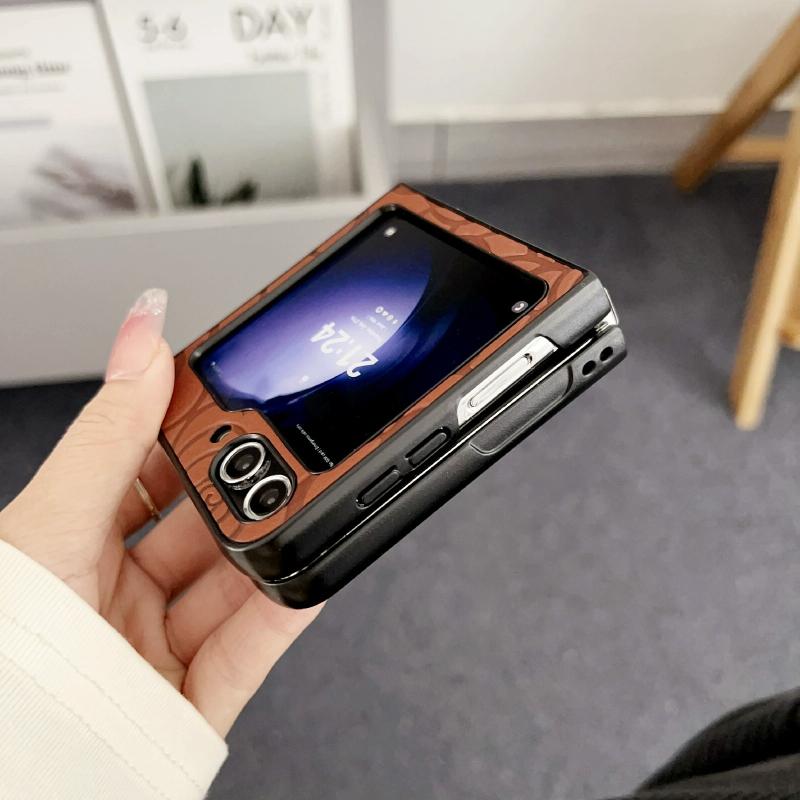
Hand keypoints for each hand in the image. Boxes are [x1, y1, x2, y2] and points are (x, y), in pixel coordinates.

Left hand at [0, 289, 320, 735]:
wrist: (23, 776)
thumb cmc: (7, 656)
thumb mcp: (52, 524)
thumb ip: (110, 433)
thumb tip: (141, 336)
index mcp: (68, 544)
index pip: (142, 465)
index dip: (186, 426)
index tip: (228, 392)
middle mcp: (113, 592)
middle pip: (198, 521)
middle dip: (240, 485)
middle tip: (275, 448)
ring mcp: (157, 644)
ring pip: (234, 578)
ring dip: (270, 542)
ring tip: (298, 504)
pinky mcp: (195, 697)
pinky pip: (255, 644)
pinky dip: (289, 604)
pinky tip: (309, 568)